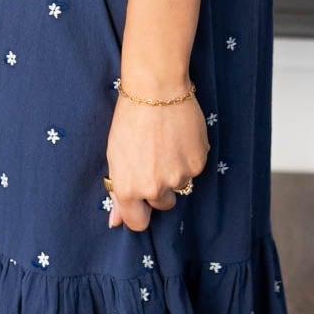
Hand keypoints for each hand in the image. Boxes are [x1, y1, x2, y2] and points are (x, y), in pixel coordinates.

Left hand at [105, 92, 209, 232]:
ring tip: (167, 144)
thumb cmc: (129, 120)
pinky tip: (180, 138)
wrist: (156, 90)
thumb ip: (118, 193)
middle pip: (162, 205)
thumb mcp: (115, 158)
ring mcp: (179, 177)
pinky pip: (194, 169)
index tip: (141, 200)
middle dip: (159, 189)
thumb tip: (115, 223)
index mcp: (128, 189)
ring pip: (180, 185)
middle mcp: (154, 188)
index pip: (138, 223)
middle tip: (154, 160)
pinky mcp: (198, 164)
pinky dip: (189, 158)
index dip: (140, 211)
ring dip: (175, 172)